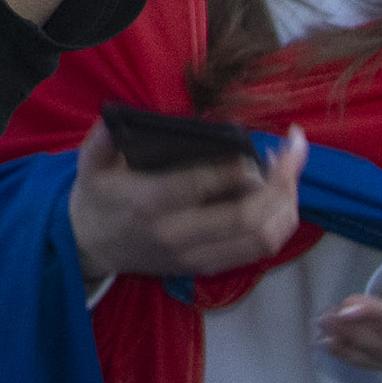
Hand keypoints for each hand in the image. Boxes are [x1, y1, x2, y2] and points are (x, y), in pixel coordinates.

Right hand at [64, 120, 305, 286]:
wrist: (90, 247)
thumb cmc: (96, 197)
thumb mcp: (90, 162)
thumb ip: (105, 137)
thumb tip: (121, 115)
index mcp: (149, 203)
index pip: (204, 187)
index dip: (240, 167)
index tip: (262, 145)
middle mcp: (178, 235)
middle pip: (246, 217)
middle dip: (280, 184)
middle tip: (292, 152)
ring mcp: (195, 256)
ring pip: (260, 239)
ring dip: (286, 206)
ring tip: (292, 173)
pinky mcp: (206, 267)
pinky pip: (256, 252)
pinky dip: (278, 226)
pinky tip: (282, 199)